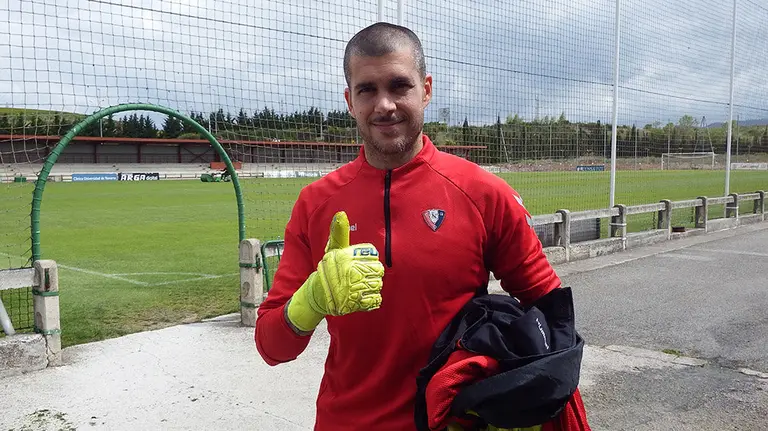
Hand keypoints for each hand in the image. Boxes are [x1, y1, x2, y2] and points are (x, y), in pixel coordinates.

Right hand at [286, 211, 383, 331]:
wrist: (319, 294)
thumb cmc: (329, 269)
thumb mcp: (333, 249)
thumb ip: (339, 232)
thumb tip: (341, 213)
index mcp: (347, 257)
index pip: (374, 257)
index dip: (369, 261)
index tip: (359, 265)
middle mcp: (351, 272)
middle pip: (378, 271)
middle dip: (372, 275)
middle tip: (359, 277)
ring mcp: (354, 288)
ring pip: (378, 285)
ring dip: (371, 287)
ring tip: (359, 287)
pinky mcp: (357, 303)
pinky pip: (375, 299)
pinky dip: (372, 299)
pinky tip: (362, 297)